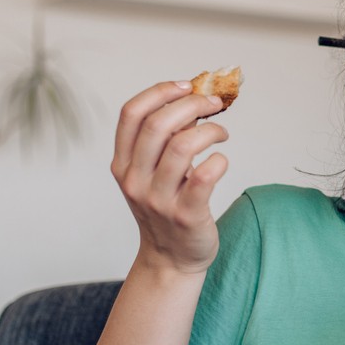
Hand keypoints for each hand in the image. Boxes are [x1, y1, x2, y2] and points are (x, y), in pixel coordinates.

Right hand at [111, 80, 229, 274]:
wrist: (170, 259)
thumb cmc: (165, 207)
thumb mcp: (151, 173)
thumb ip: (163, 140)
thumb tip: (194, 98)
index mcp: (123, 164)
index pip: (131, 113)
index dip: (160, 91)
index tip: (186, 85)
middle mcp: (135, 180)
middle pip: (158, 124)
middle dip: (192, 104)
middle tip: (214, 104)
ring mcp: (158, 199)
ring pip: (183, 146)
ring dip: (210, 130)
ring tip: (221, 133)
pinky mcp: (186, 215)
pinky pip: (205, 176)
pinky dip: (219, 160)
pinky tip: (221, 161)